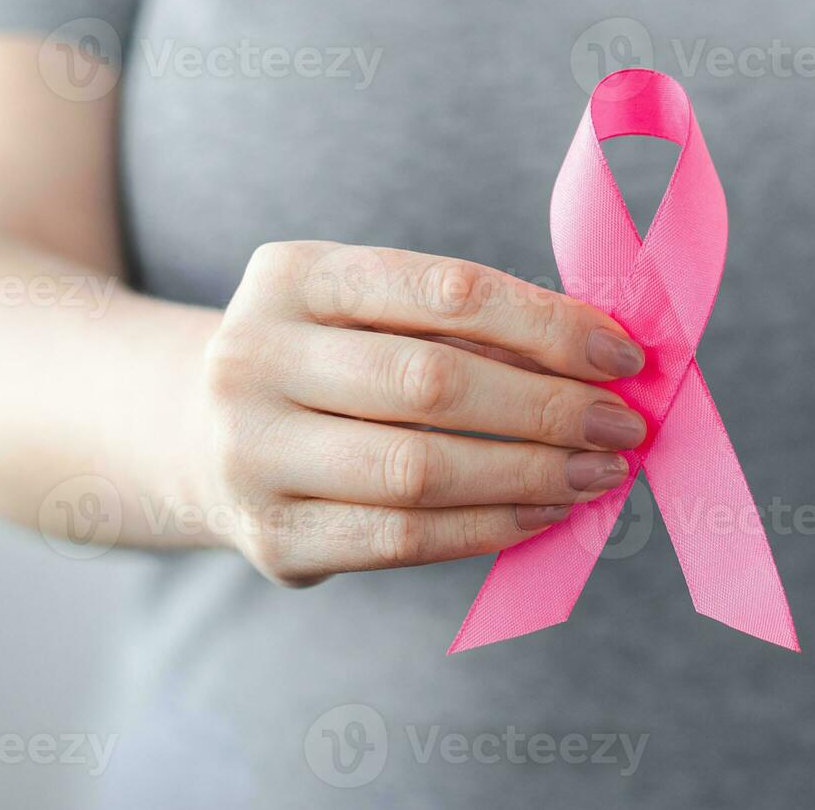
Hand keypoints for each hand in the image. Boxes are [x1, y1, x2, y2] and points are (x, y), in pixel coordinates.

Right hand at [193, 241, 647, 585]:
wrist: (191, 436)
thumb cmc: (327, 363)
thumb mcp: (370, 313)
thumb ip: (469, 327)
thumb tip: (604, 361)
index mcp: (293, 275)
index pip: (446, 289)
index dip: (547, 324)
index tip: (622, 355)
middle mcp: (253, 355)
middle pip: (434, 383)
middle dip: (551, 407)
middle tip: (623, 425)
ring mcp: (249, 452)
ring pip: (421, 469)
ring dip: (532, 474)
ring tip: (600, 474)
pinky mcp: (268, 536)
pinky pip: (401, 540)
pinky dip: (487, 528)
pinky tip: (542, 514)